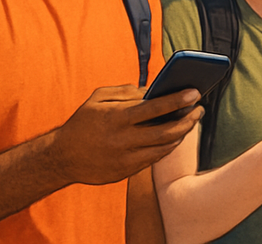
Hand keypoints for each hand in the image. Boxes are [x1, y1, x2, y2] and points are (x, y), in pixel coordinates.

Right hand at [47, 85, 202, 185]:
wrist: (61, 158)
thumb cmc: (83, 122)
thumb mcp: (99, 98)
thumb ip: (126, 91)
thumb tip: (154, 89)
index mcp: (117, 117)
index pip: (155, 107)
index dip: (177, 100)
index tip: (195, 93)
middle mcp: (123, 139)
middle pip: (166, 131)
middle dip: (188, 119)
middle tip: (199, 109)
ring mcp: (125, 158)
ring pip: (164, 147)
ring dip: (182, 134)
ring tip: (191, 121)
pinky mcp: (126, 172)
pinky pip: (155, 159)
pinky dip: (168, 146)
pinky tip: (175, 136)